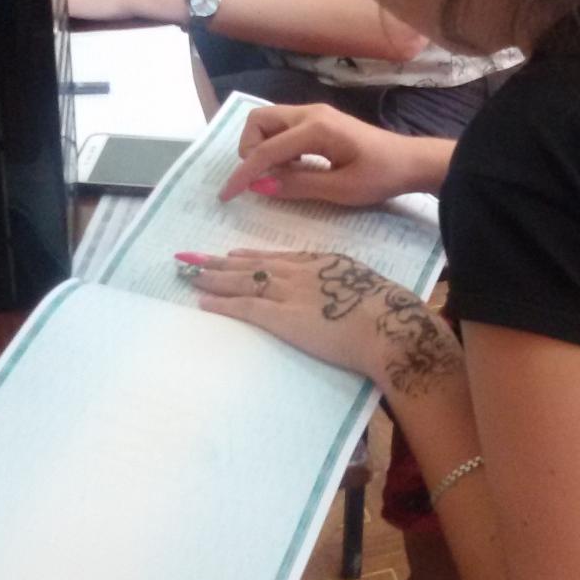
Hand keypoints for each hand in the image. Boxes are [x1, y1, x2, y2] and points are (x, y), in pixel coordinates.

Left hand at [186, 250, 462, 392]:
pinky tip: (202, 300)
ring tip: (189, 273)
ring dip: (214, 276)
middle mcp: (301, 272)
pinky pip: (245, 306)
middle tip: (193, 257)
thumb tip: (343, 301)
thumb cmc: (388, 313)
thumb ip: (346, 289)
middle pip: (254, 265)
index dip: (251, 256)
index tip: (232, 254)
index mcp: (324, 263)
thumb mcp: (366, 288)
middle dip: (221, 261)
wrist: (389, 325)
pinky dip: (222, 302)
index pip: (279, 258)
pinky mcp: (282, 318)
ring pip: (243, 281)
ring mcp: (290, 293)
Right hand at [219, 104, 428, 205]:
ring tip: (279, 176)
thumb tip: (260, 184)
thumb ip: (298, 184)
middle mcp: (310, 113)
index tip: (227, 195)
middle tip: (261, 179)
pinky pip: (284, 128)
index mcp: (315, 128)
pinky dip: (277, 146)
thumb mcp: (340, 189)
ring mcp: (315, 114)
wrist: (411, 162)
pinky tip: (292, 169)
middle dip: (249, 150)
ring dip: (262, 147)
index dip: (243, 174)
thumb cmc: (381, 176)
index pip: (265, 150)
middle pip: (258, 121)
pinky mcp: (320, 122)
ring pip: (269, 122)